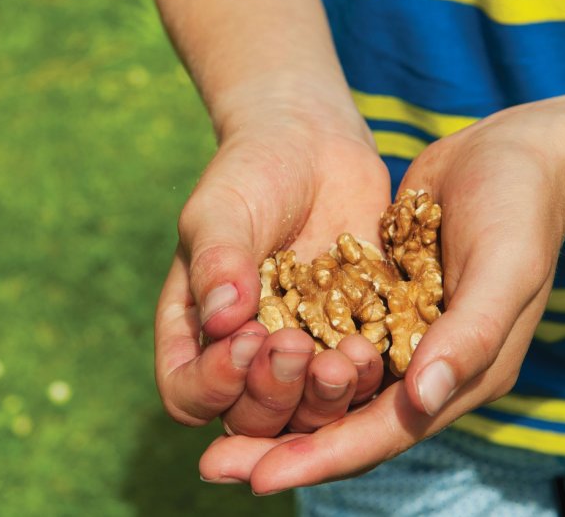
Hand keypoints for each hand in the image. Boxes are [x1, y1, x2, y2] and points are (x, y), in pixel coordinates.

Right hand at [155, 107, 390, 437]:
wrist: (315, 145)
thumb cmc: (251, 173)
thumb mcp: (221, 208)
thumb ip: (217, 261)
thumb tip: (223, 320)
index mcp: (198, 333)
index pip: (188, 393)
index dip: (213, 385)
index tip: (245, 339)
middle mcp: (247, 358)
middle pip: (250, 418)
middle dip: (273, 393)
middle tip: (296, 347)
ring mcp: (303, 356)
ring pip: (307, 415)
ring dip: (324, 400)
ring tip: (344, 358)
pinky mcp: (353, 344)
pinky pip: (360, 386)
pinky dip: (367, 379)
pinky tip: (377, 350)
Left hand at [196, 100, 564, 491]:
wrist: (515, 153)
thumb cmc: (520, 207)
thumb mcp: (505, 265)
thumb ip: (471, 335)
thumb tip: (423, 400)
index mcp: (464, 377)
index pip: (384, 433)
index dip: (322, 457)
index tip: (260, 478)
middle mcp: (429, 371)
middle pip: (347, 424)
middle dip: (284, 448)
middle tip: (215, 466)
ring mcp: (403, 340)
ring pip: (331, 393)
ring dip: (279, 409)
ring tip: (217, 427)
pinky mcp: (381, 306)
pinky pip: (330, 345)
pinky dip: (292, 361)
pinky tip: (245, 361)